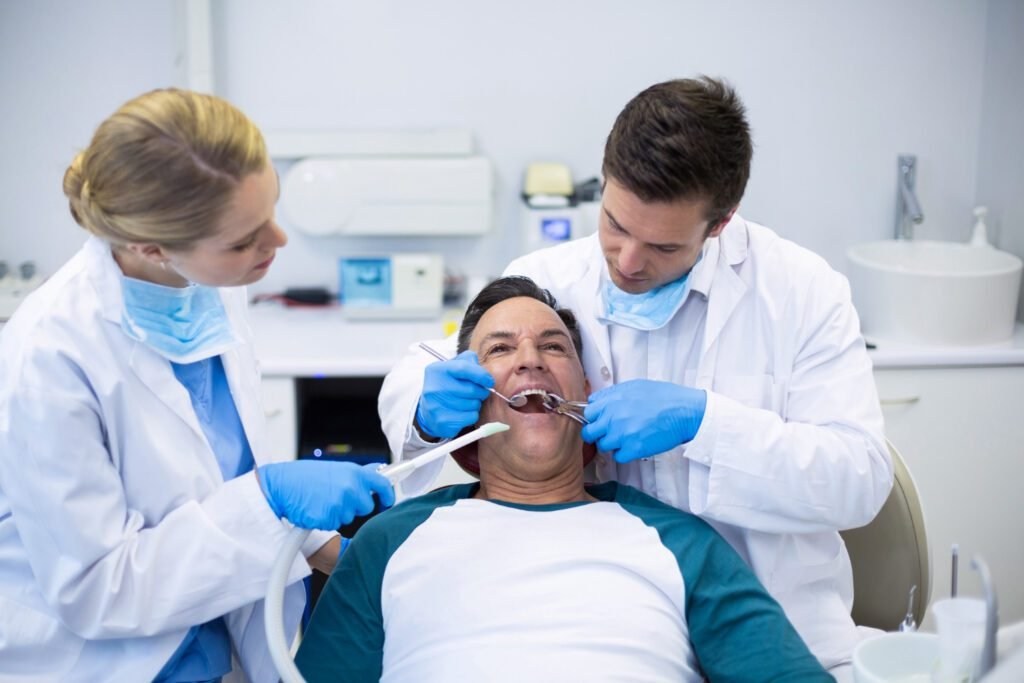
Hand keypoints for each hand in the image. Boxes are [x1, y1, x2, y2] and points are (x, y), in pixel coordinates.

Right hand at [258, 461, 394, 529]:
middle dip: (355, 506)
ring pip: (349, 517)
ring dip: (338, 513)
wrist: (281, 485)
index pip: (383, 484)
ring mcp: (341, 504)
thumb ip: (356, 475)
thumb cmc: (305, 477)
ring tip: (321, 500)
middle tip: (336, 498)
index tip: (387, 501)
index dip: (387, 495)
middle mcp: (351, 488)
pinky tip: (315, 508)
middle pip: (366, 507)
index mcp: (354, 473)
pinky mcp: (329, 519)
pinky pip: (334, 525)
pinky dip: (325, 520)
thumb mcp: (335, 469)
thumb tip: (378, 473)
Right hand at [414, 350, 493, 438]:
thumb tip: (484, 373)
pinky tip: (464, 412)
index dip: (481, 375)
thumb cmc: (447, 386)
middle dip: (481, 392)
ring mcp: (436, 406)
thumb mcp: (452, 368)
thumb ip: (468, 361)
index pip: (463, 368)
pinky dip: (472, 415)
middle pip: (471, 389)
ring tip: (468, 402)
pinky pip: (471, 417)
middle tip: (479, 393)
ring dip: (476, 403)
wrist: (429, 411)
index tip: (489, 381)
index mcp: (437, 370)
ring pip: (473, 404)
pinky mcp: (443, 421)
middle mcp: (434, 387)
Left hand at [581, 380, 706, 462]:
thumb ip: (613, 394)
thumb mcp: (635, 386)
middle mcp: (613, 417)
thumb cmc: (664, 397)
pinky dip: (624, 454)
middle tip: (609, 433)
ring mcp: (622, 434)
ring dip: (612, 444)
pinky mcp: (633, 449)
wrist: (684, 411)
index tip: (601, 420)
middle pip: (589, 432)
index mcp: (612, 400)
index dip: (595, 417)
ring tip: (626, 439)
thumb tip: (598, 401)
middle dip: (597, 433)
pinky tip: (634, 446)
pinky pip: (618, 457)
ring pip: (603, 446)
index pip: (588, 412)